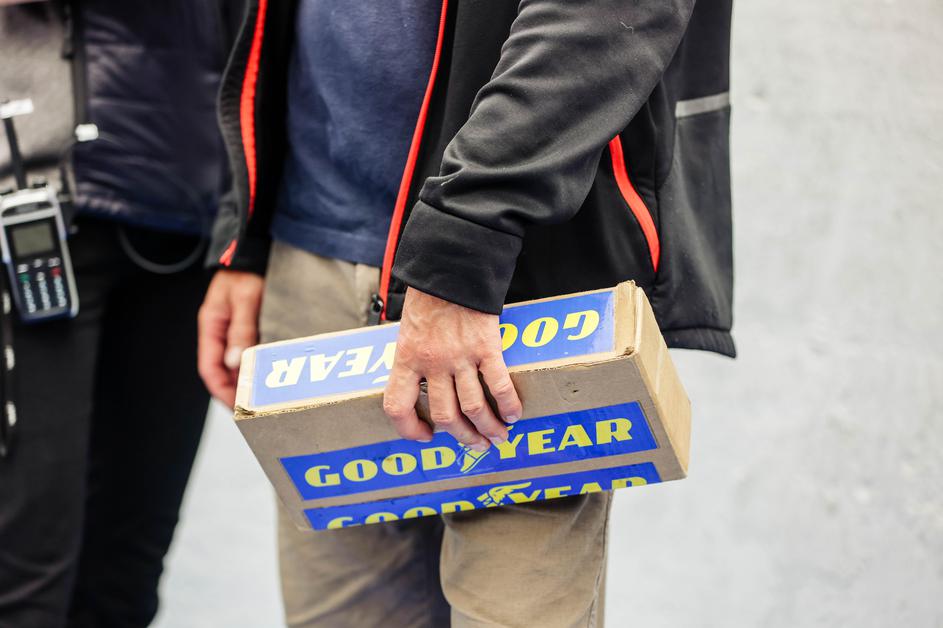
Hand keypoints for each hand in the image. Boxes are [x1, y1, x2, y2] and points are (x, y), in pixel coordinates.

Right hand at [198, 269, 263, 406]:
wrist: (256, 251)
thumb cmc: (247, 270)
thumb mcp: (245, 298)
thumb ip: (241, 329)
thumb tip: (236, 362)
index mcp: (211, 324)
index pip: (210, 368)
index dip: (222, 390)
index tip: (237, 406)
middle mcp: (222, 331)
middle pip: (224, 371)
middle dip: (237, 391)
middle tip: (255, 410)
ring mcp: (236, 330)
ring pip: (239, 364)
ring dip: (249, 381)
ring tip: (266, 398)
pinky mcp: (251, 328)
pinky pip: (252, 352)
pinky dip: (259, 366)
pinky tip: (273, 375)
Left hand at [383, 287, 522, 449]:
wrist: (451, 266)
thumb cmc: (429, 295)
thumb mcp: (407, 329)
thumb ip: (412, 357)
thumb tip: (421, 384)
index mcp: (406, 358)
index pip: (398, 406)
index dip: (409, 429)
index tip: (425, 436)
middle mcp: (431, 362)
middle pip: (445, 416)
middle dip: (462, 437)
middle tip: (475, 444)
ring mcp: (460, 356)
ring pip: (473, 407)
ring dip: (488, 427)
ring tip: (499, 435)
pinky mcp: (486, 346)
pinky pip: (498, 384)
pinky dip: (508, 403)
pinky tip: (514, 414)